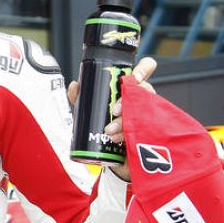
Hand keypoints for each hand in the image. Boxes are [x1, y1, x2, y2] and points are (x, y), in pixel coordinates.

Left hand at [67, 57, 156, 180]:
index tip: (134, 77)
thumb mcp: (91, 109)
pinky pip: (142, 130)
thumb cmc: (105, 124)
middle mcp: (142, 98)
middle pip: (144, 91)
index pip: (146, 69)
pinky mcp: (148, 132)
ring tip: (109, 130)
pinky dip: (126, 134)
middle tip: (113, 110)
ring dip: (123, 121)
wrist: (112, 153)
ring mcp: (148, 115)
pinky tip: (116, 139)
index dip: (144, 69)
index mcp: (131, 88)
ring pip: (141, 112)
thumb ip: (81, 97)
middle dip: (125, 101)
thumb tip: (75, 85)